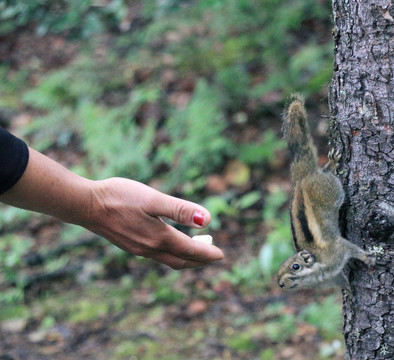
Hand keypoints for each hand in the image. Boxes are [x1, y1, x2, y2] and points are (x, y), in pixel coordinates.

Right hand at [82, 177, 223, 268]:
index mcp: (159, 238)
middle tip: (213, 255)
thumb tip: (208, 221)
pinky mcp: (130, 245)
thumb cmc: (119, 196)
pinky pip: (157, 256)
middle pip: (181, 261)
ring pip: (169, 260)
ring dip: (186, 258)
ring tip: (197, 248)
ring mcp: (138, 249)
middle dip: (199, 260)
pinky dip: (171, 253)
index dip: (207, 254)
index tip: (221, 256)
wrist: (85, 205)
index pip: (191, 251)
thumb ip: (180, 209)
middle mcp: (150, 249)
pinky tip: (170, 243)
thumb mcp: (153, 199)